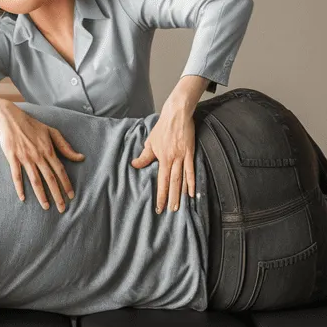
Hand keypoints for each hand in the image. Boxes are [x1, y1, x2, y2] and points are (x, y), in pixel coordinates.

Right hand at [0, 102, 84, 211]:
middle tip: (62, 209)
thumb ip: (65, 146)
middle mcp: (38, 155)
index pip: (60, 170)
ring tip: (46, 206)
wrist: (10, 118)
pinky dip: (19, 187)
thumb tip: (80, 157)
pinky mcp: (12, 158)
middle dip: (57, 194)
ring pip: (35, 180)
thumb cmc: (32, 125)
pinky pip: (16, 175)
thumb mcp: (51, 132)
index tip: (71, 196)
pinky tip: (23, 198)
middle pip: (49, 178)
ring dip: (41, 195)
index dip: (66, 184)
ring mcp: (25, 157)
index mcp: (48, 150)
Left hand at [131, 99, 197, 213]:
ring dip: (180, 194)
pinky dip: (192, 182)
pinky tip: (192, 193)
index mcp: (162, 158)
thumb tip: (134, 165)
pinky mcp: (190, 152)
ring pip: (181, 179)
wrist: (176, 114)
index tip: (158, 207)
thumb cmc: (162, 128)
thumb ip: (144, 156)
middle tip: (170, 211)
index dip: (160, 194)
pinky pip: (191, 170)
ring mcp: (182, 157)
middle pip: (172, 183)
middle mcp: (172, 159)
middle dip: (170, 198)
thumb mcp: (150, 142)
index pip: (161, 180)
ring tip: (179, 206)